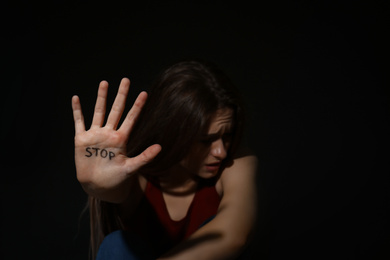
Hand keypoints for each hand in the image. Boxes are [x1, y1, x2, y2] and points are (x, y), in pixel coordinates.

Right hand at [72, 78, 160, 201]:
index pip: (131, 118)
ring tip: (104, 83)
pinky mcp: (82, 140)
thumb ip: (144, 157)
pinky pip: (79, 122)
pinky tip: (76, 98)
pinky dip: (77, 111)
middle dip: (121, 95)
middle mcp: (109, 133)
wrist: (98, 187)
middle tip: (126, 80)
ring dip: (101, 98)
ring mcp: (95, 135)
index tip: (144, 93)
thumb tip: (160, 147)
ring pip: (99, 112)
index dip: (137, 106)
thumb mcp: (131, 168)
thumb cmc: (116, 179)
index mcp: (121, 138)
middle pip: (116, 110)